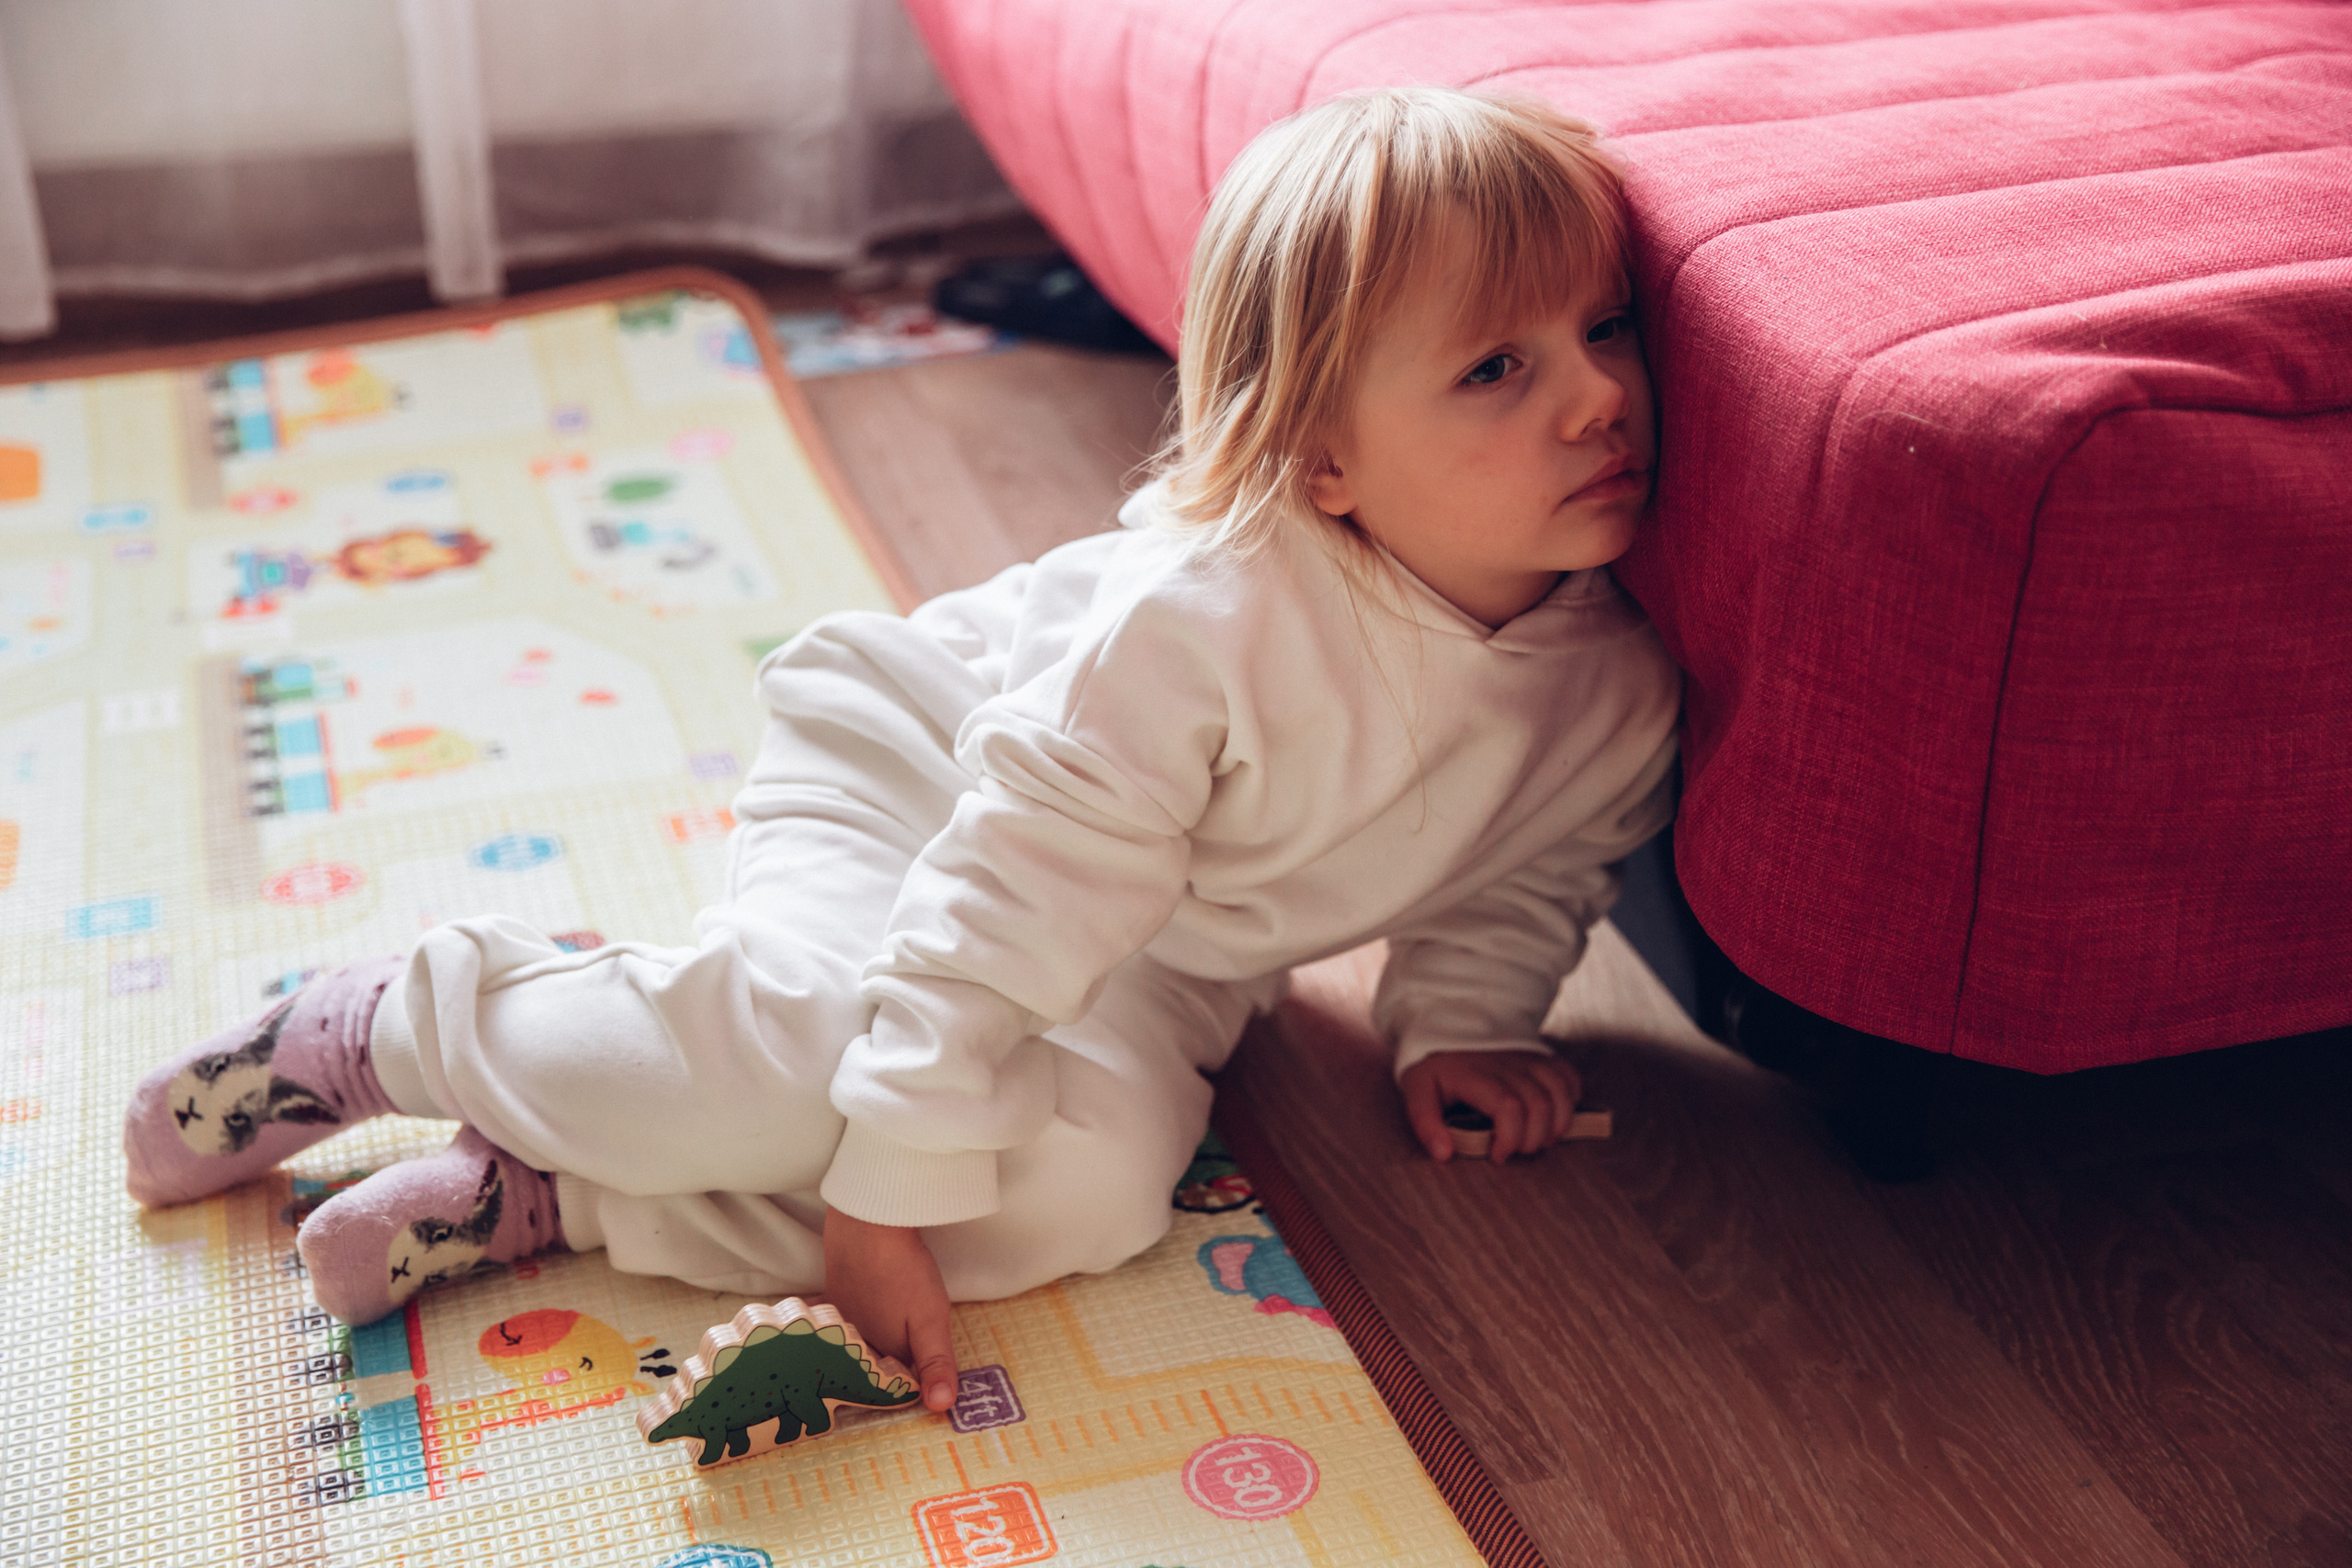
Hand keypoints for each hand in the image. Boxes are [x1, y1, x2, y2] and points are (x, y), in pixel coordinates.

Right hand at [821, 1208, 959, 1413]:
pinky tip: (867, 1309)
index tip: (932, 1383)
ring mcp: (841, 1314)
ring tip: (893, 1336)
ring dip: (874, 1341)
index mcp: (879, 1352)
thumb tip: (942, 1407)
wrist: (866, 1221)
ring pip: (861, 1339)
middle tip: (913, 1360)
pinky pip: (846, 1318)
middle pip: (877, 1360)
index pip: (897, 1381)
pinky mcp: (834, 1291)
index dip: (916, 1382)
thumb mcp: (931, 1319)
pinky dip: (857, 1320)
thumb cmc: (902, 1271)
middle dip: (892, 1364)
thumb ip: (936, 1363)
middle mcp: (854, 1340)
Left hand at [1399, 1048, 1582, 1163]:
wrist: (1447, 1027)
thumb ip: (1425, 1122)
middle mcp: (1506, 1062)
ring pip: (1559, 1092)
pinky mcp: (1541, 1055)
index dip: (1511, 1138)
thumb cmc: (1435, 1067)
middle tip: (1516, 1150)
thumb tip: (1444, 1154)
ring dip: (1556, 1125)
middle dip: (1533, 1139)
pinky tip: (1553, 1116)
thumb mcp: (1418, 1090)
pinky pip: (1568, 1077)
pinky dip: (1569, 1101)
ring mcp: (1526, 1057)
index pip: (1508, 1106)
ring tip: (1538, 1140)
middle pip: (1539, 1105)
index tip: (1497, 1155)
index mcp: (1474, 1073)